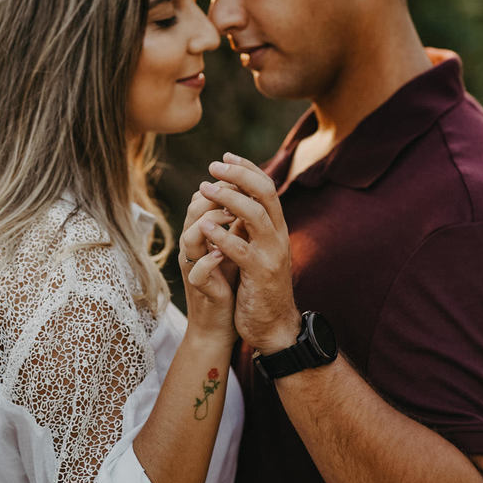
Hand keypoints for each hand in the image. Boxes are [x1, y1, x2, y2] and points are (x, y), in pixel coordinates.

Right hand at [178, 186, 236, 346]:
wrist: (222, 323)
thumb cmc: (229, 281)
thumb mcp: (235, 245)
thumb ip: (235, 222)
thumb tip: (249, 192)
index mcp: (202, 234)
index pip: (203, 199)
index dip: (222, 185)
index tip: (243, 178)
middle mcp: (194, 247)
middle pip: (193, 211)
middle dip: (215, 197)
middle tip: (239, 191)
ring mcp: (194, 267)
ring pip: (189, 237)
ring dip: (210, 224)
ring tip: (232, 216)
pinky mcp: (201, 289)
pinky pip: (197, 272)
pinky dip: (208, 262)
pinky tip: (223, 254)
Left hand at [196, 153, 300, 353]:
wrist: (273, 325)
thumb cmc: (259, 286)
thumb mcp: (257, 250)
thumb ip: (250, 227)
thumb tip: (234, 199)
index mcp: (277, 228)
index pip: (267, 187)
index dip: (247, 168)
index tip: (225, 156)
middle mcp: (279, 236)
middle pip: (265, 193)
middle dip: (238, 174)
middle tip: (213, 165)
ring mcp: (272, 254)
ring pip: (255, 215)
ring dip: (229, 199)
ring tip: (206, 188)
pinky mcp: (260, 274)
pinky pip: (241, 249)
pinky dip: (222, 236)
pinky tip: (204, 227)